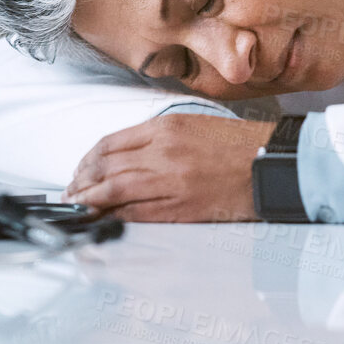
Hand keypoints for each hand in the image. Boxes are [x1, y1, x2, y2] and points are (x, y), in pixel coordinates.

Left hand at [62, 115, 276, 221]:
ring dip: (91, 200)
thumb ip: (158, 136)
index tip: (80, 170)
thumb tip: (124, 155)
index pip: (111, 143)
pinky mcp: (182, 208)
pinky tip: (104, 219)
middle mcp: (163, 152)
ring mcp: (171, 181)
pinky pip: (137, 213)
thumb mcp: (194, 125)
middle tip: (70, 193)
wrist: (272, 164)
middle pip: (107, 167)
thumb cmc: (238, 145)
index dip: (88, 160)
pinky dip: (115, 216)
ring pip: (115, 190)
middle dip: (82, 182)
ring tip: (78, 207)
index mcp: (166, 127)